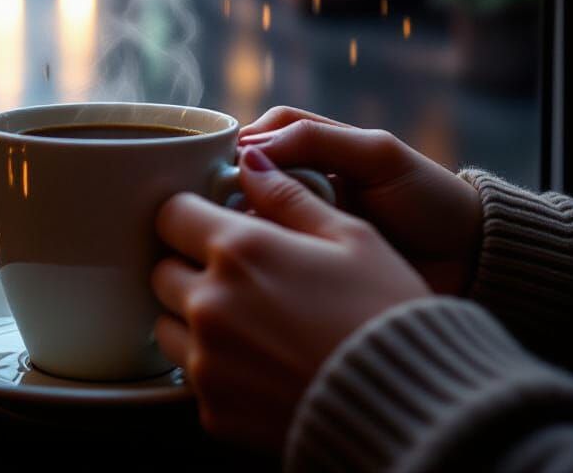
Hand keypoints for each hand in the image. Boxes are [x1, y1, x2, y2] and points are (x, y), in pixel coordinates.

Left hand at [151, 149, 429, 451]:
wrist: (410, 408)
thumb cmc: (385, 312)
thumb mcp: (349, 236)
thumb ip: (287, 195)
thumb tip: (250, 161)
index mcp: (238, 251)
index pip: (170, 214)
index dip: (190, 214)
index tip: (211, 223)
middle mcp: (210, 304)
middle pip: (161, 270)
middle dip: (189, 265)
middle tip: (233, 274)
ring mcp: (207, 362)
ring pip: (166, 325)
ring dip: (192, 317)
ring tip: (244, 320)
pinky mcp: (213, 410)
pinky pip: (192, 376)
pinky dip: (212, 367)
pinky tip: (258, 362)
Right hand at [239, 106, 482, 293]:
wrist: (471, 264)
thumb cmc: (430, 200)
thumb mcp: (378, 156)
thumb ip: (319, 141)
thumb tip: (252, 150)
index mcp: (322, 147)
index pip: (266, 132)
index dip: (243, 143)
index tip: (226, 161)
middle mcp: (307, 182)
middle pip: (251, 174)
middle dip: (233, 184)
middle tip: (223, 199)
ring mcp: (308, 222)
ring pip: (254, 213)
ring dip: (243, 218)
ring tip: (238, 228)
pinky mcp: (312, 262)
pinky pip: (273, 250)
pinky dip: (260, 249)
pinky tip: (256, 255)